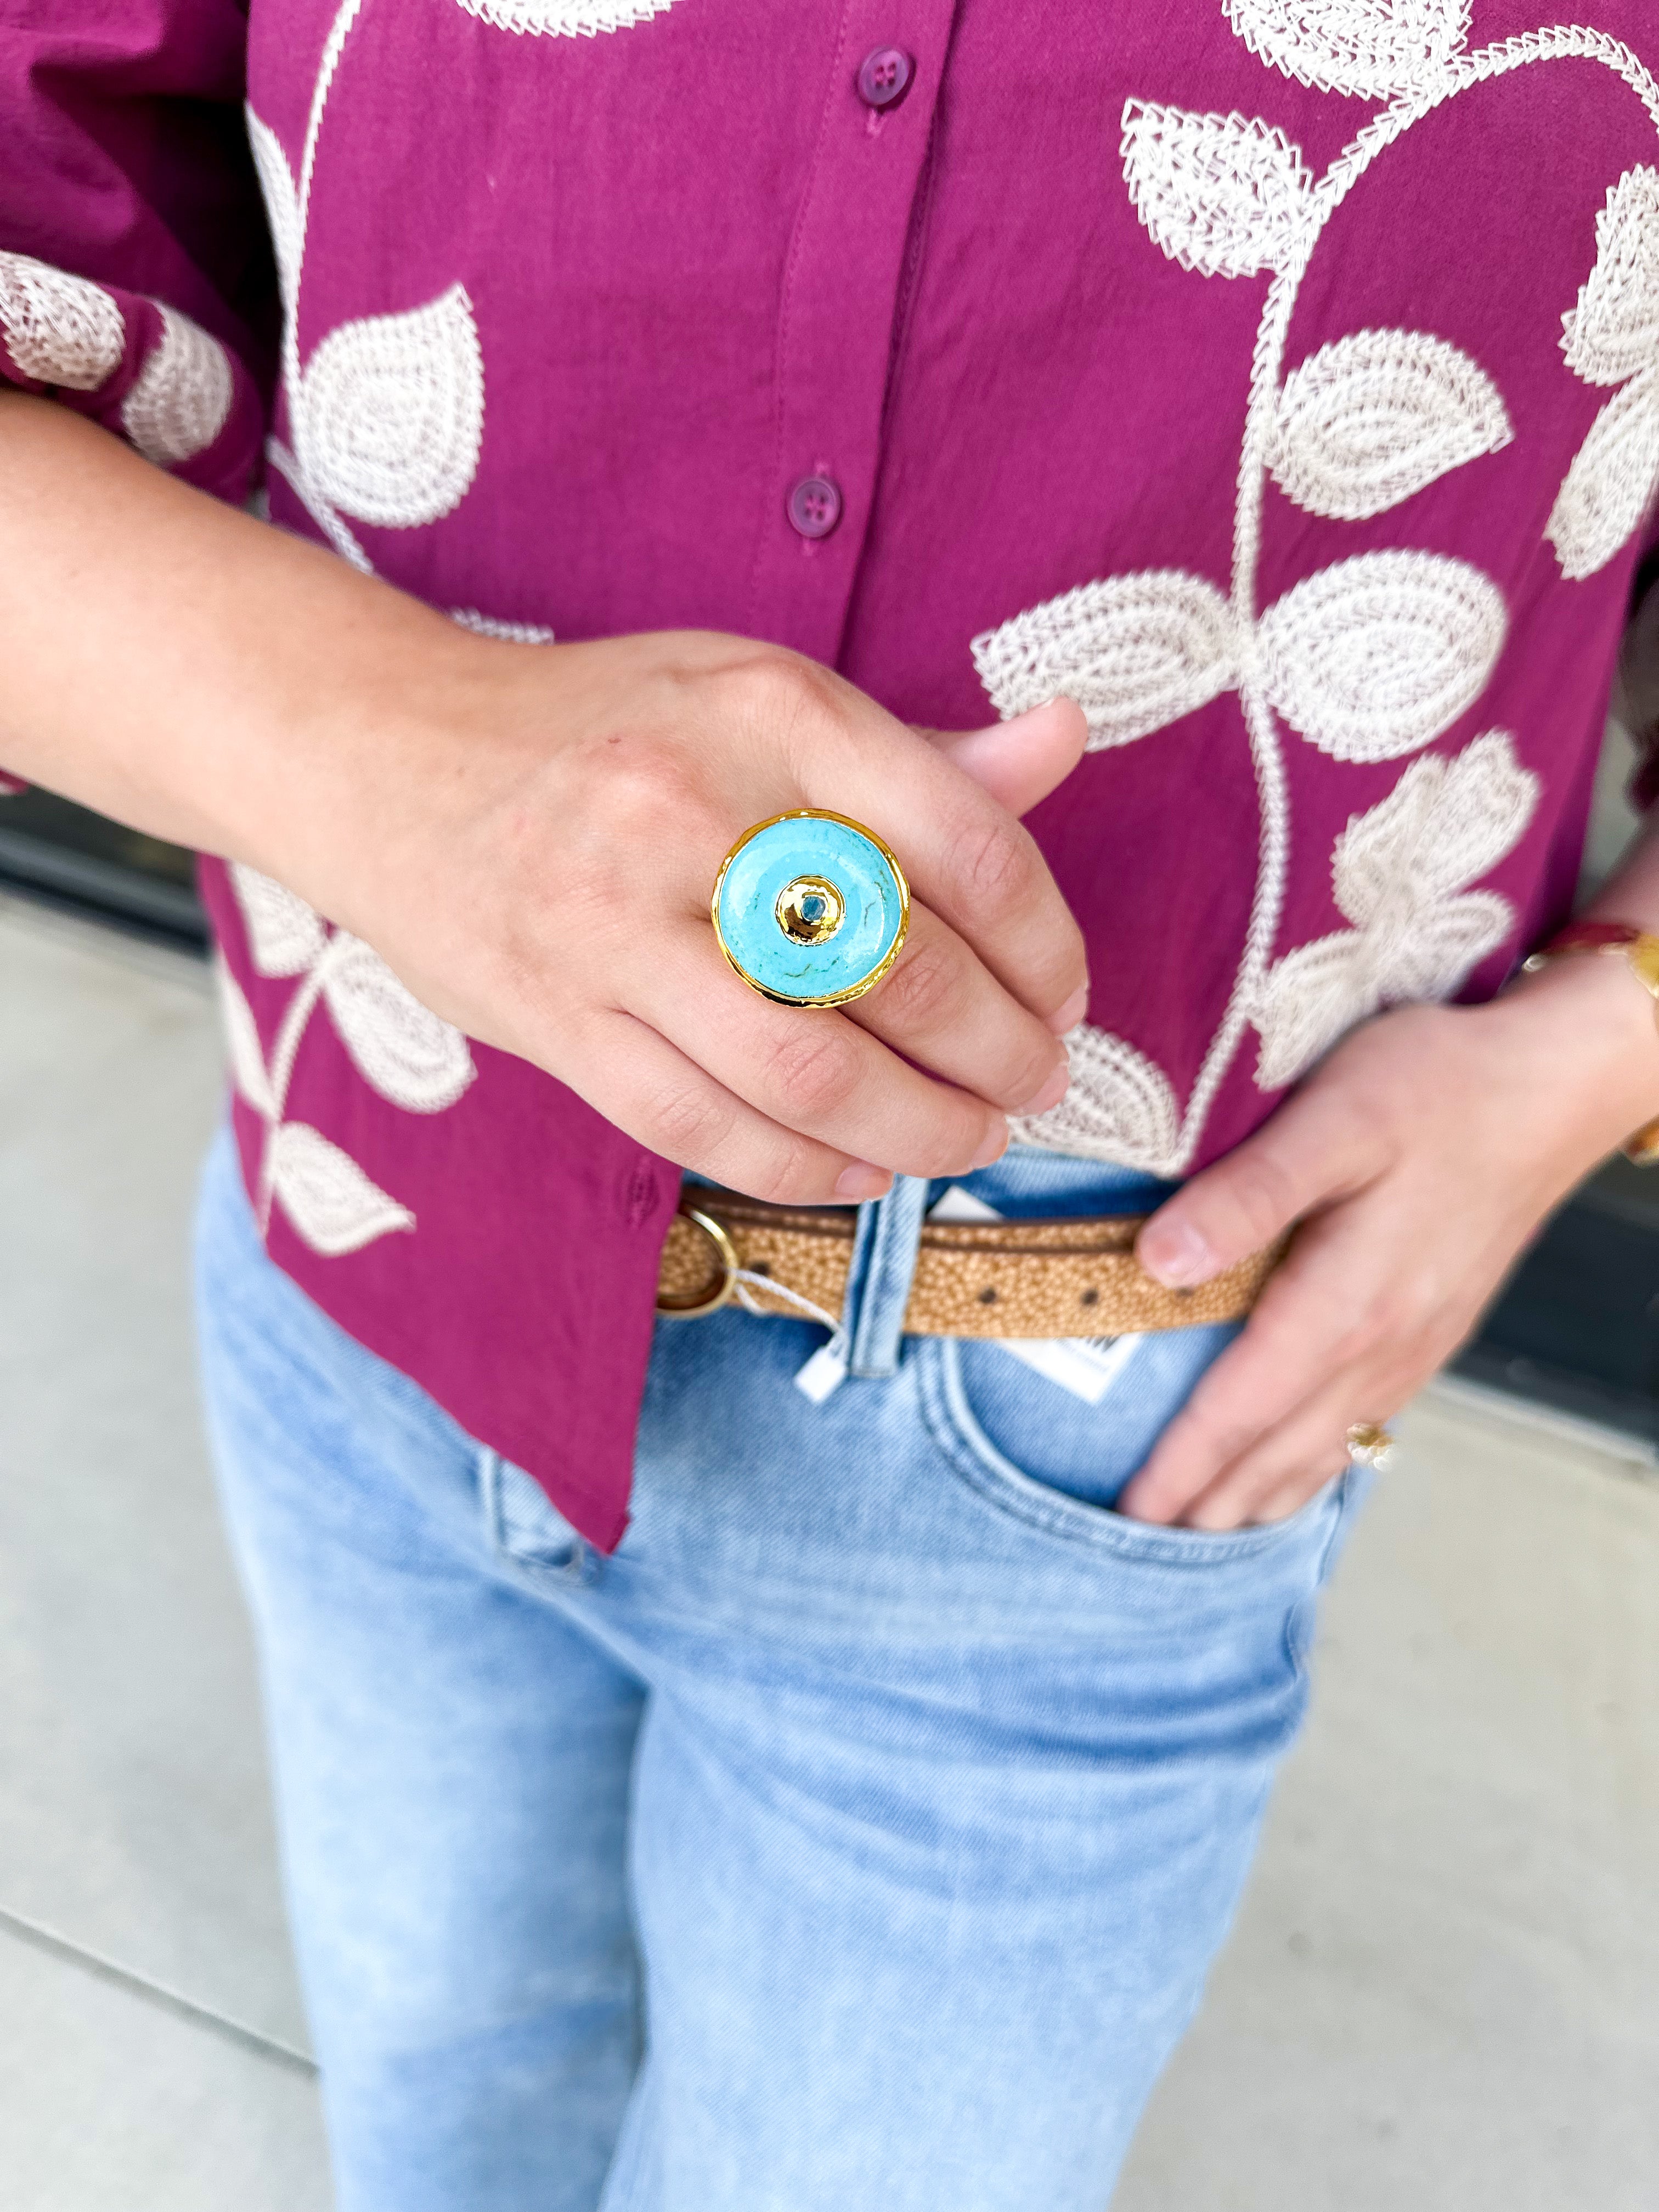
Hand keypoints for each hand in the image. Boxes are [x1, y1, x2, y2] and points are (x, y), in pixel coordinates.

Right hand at [331, 629, 1088, 1203]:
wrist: (388, 756)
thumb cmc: (609, 732)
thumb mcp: (760, 702)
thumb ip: (917, 754)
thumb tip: (1067, 741)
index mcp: (772, 710)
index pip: (968, 847)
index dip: (1047, 948)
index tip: (1065, 997)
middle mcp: (695, 809)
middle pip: (903, 974)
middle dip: (1003, 1058)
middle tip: (1034, 1086)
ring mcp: (614, 923)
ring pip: (811, 1076)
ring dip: (920, 1134)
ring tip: (966, 1141)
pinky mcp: (557, 1018)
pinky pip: (707, 1129)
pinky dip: (807, 1171)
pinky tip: (859, 1168)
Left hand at [1119, 958, 1658, 1529]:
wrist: (1550, 1088)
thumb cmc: (1436, 1087)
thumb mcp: (1333, 1118)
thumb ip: (1246, 1193)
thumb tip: (1157, 1262)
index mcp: (1345, 1304)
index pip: (1238, 1410)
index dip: (1177, 1467)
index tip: (1125, 1514)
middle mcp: (1381, 1346)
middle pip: (1277, 1453)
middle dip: (1206, 1503)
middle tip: (1136, 1545)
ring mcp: (1413, 1347)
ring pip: (1323, 1450)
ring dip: (1257, 1497)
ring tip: (1199, 1531)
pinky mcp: (1431, 1332)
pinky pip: (1362, 1425)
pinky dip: (1313, 1465)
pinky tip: (1292, 1472)